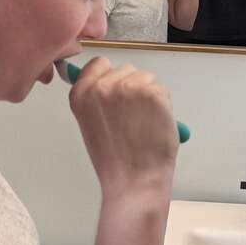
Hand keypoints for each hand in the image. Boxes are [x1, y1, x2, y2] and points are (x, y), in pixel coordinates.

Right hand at [68, 56, 177, 198]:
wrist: (134, 180)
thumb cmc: (116, 159)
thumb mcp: (92, 123)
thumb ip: (96, 98)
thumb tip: (102, 77)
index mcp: (81, 93)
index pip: (99, 63)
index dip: (112, 77)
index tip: (118, 92)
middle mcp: (101, 86)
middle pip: (126, 68)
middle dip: (133, 87)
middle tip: (132, 118)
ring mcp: (127, 87)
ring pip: (147, 77)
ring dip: (150, 95)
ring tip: (143, 123)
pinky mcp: (151, 93)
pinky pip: (162, 89)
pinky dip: (164, 106)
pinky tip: (154, 125)